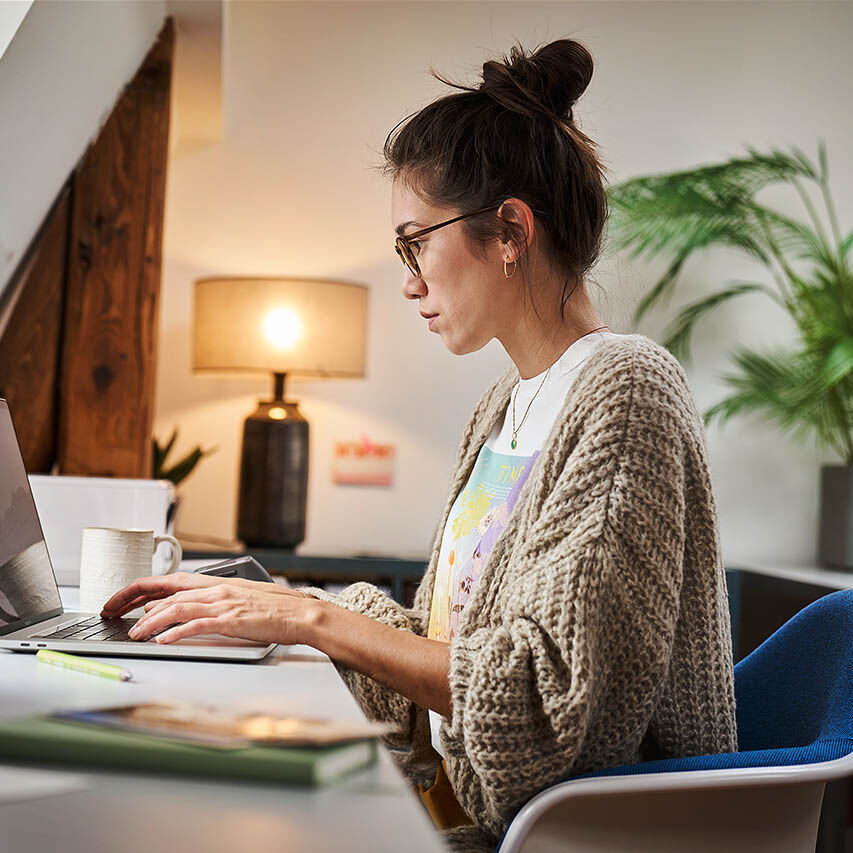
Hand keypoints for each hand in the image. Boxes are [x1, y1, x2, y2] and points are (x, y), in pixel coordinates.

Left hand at [100, 571, 317, 645]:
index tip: (120, 599)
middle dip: (133, 601)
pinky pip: (198, 625)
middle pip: (166, 592)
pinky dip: (177, 632)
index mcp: (216, 583)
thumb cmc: (277, 609)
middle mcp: (216, 590)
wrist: (302, 614)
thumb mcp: (240, 598)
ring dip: (150, 621)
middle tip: (111, 612)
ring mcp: (224, 604)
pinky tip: (163, 640)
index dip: (140, 588)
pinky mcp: (232, 621)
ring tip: (134, 633)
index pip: (169, 580)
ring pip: (177, 607)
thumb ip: (214, 602)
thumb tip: (189, 611)